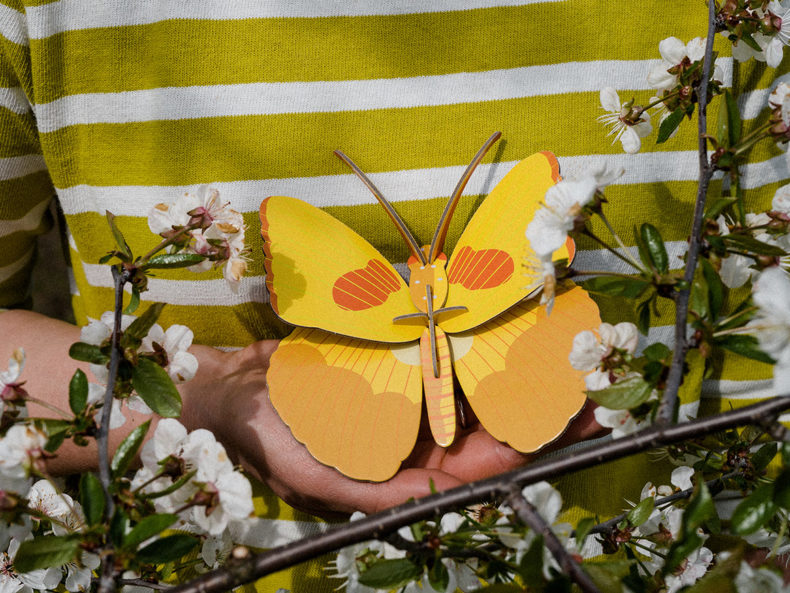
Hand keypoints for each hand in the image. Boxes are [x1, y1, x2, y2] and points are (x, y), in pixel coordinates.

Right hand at [181, 340, 601, 516]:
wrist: (229, 388)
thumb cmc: (265, 437)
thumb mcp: (313, 476)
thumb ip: (373, 491)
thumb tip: (434, 500)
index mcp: (401, 469)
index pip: (474, 465)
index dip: (522, 448)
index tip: (566, 426)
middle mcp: (412, 434)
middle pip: (486, 426)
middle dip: (535, 411)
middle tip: (588, 391)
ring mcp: (404, 394)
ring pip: (471, 387)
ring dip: (513, 372)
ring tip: (562, 355)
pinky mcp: (392, 360)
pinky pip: (440, 354)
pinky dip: (472, 344)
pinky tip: (506, 327)